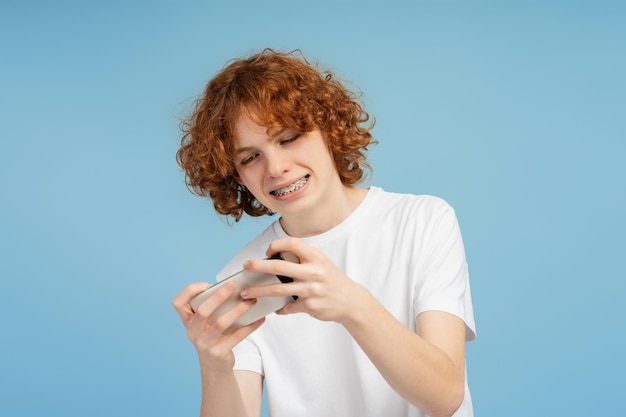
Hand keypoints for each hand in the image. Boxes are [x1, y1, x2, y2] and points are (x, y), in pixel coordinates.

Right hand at [172, 281, 263, 371]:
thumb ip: (213, 307)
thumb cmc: (213, 336)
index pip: (178, 303)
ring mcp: (204, 344)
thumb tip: (236, 288)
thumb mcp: (206, 323)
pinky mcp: (218, 353)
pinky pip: (236, 336)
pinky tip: (259, 319)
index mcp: (188, 321)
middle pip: (202, 311)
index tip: (207, 284)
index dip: (190, 291)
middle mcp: (192, 332)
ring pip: (221, 323)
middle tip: (233, 285)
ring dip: (238, 310)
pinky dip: (250, 326)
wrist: (215, 366)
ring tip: (251, 301)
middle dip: (219, 296)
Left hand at [239, 237, 374, 324]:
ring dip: (259, 292)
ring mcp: (311, 289)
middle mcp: (313, 271)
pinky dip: (279, 308)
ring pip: (278, 290)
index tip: (267, 251)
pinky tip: (274, 309)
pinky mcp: (310, 305)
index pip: (292, 243)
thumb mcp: (321, 263)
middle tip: (245, 267)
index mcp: (315, 257)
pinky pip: (288, 307)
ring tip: (246, 293)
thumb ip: (302, 258)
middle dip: (258, 266)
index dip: (276, 245)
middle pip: (279, 267)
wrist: (351, 301)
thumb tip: (275, 258)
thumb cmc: (332, 280)